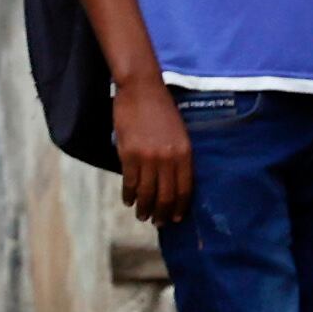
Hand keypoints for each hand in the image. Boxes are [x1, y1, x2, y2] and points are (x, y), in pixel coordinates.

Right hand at [112, 73, 193, 226]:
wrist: (141, 88)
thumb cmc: (161, 109)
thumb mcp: (179, 133)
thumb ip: (178, 157)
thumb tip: (172, 182)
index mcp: (184, 153)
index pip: (184, 189)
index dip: (179, 207)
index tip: (175, 218)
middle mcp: (168, 158)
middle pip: (165, 196)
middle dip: (161, 214)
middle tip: (157, 223)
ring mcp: (147, 157)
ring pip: (146, 193)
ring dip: (143, 208)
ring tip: (142, 215)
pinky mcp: (129, 154)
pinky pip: (129, 182)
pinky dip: (128, 194)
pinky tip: (128, 200)